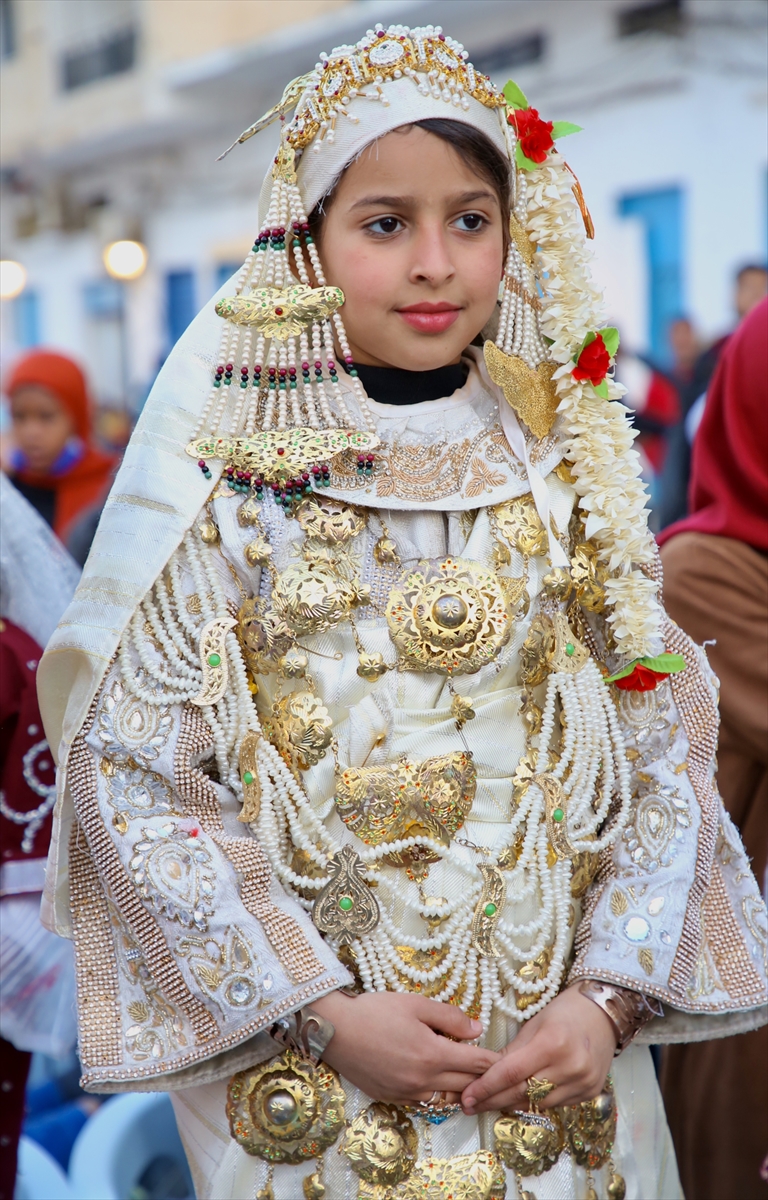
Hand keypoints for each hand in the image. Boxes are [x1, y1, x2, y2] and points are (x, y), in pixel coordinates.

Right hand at [311, 990, 499, 1104]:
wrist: (335, 1030)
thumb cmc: (375, 1011)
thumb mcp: (415, 1004)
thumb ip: (449, 1018)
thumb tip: (477, 1029)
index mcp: (432, 1055)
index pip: (475, 1063)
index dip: (494, 1062)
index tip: (508, 1060)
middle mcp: (422, 1080)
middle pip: (465, 1086)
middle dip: (483, 1079)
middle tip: (495, 1073)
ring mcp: (407, 1093)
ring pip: (447, 1099)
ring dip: (461, 1091)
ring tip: (471, 1081)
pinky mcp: (392, 1098)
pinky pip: (425, 1102)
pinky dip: (438, 1095)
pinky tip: (439, 1084)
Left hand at [460, 984, 616, 1115]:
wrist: (604, 1014)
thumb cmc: (565, 1012)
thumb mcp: (534, 1024)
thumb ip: (511, 1051)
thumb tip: (484, 1073)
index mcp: (552, 1043)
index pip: (511, 1073)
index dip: (486, 1087)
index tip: (466, 1096)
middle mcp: (569, 1066)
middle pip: (522, 1092)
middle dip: (493, 1100)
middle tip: (469, 1105)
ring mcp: (582, 1083)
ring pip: (537, 1104)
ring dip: (511, 1104)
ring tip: (489, 1104)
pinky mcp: (590, 1093)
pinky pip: (554, 1104)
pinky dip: (534, 1102)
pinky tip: (518, 1100)